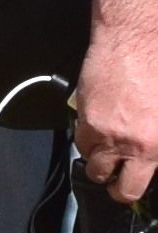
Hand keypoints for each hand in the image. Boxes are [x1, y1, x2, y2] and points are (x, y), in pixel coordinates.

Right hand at [80, 16, 157, 209]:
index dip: (130, 191)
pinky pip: (82, 138)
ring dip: (99, 159)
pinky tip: (101, 123)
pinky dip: (89, 137)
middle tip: (117, 176)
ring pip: (92, 162)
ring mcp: (105, 131)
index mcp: (155, 145)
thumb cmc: (157, 69)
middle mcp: (130, 144)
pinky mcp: (86, 116)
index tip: (130, 187)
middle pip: (111, 184)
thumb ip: (156, 140)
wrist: (137, 40)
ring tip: (108, 147)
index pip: (134, 188)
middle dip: (114, 185)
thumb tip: (151, 155)